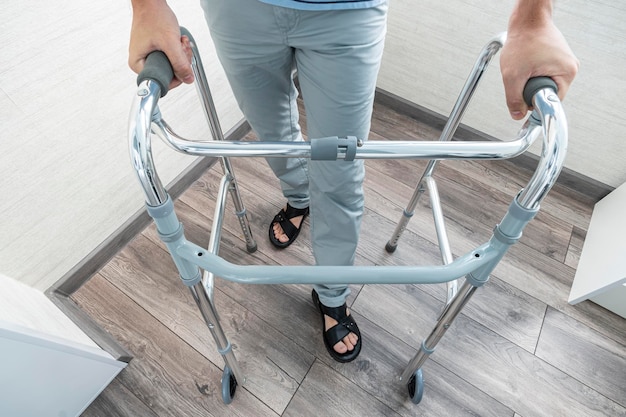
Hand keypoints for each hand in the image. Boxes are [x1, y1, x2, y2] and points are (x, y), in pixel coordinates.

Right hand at [129, 0, 193, 88]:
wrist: (151, 2)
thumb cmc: (153, 17)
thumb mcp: (169, 43)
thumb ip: (180, 63)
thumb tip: (188, 79)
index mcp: (138, 64)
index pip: (160, 82)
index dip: (175, 77)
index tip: (182, 67)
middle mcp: (142, 62)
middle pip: (168, 74)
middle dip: (180, 62)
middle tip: (182, 49)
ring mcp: (149, 57)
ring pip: (172, 66)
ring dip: (181, 55)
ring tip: (180, 42)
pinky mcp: (156, 51)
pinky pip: (171, 58)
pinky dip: (178, 50)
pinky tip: (179, 41)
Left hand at [500, 5, 578, 119]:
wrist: (527, 19)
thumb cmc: (524, 39)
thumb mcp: (513, 75)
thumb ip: (514, 98)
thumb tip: (517, 115)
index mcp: (566, 73)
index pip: (551, 102)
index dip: (534, 103)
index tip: (524, 100)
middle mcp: (569, 68)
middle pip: (546, 93)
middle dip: (530, 89)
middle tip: (522, 76)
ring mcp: (563, 63)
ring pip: (542, 84)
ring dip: (529, 80)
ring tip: (524, 66)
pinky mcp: (555, 59)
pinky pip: (541, 74)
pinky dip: (531, 72)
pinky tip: (527, 63)